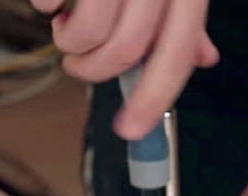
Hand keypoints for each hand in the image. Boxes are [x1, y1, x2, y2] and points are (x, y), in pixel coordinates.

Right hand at [29, 0, 218, 138]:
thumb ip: (186, 15)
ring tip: (65, 24)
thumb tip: (203, 59)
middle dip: (95, 73)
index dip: (152, 99)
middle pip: (125, 52)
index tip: (129, 130)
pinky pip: (48, 1)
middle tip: (80, 67)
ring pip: (86, 32)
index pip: (176, 54)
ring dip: (68, 42)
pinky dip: (44, 5)